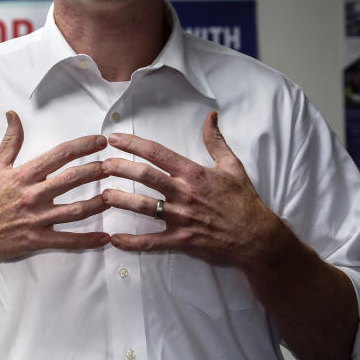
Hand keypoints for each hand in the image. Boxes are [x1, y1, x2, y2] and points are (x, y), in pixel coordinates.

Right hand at [0, 111, 110, 271]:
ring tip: (116, 195)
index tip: (100, 141)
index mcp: (23, 175)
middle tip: (116, 164)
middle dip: (96, 170)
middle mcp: (32, 196)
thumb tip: (13, 114)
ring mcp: (36, 220)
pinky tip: (105, 238)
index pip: (58, 155)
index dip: (82, 146)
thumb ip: (9, 141)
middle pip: (72, 180)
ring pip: (75, 211)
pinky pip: (67, 241)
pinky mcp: (37, 240)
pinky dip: (88, 240)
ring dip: (98, 203)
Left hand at [101, 111, 282, 269]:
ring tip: (102, 196)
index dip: (134, 144)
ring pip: (144, 207)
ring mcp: (182, 218)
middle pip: (146, 177)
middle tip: (101, 165)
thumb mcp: (232, 166)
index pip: (158, 153)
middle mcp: (185, 193)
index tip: (114, 139)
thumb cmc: (244, 201)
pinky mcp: (182, 240)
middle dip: (120, 169)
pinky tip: (114, 239)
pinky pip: (152, 242)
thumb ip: (216, 141)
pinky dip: (132, 242)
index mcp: (194, 173)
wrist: (257, 238)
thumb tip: (210, 116)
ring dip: (121, 201)